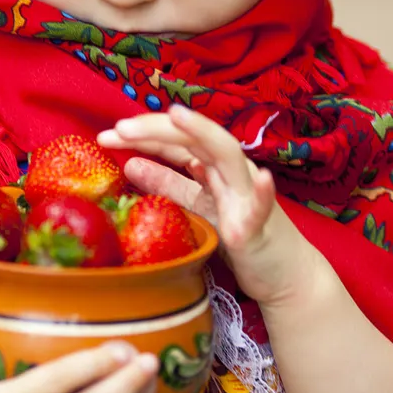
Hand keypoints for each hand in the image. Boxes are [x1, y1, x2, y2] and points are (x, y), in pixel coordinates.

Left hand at [98, 105, 322, 307]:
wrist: (285, 274)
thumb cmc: (241, 235)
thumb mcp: (197, 207)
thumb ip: (167, 185)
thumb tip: (130, 164)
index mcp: (214, 167)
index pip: (177, 140)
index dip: (143, 133)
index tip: (107, 135)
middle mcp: (232, 172)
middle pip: (195, 138)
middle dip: (158, 127)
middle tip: (119, 128)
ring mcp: (249, 196)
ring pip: (229, 156)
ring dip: (202, 134)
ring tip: (176, 118)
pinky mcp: (262, 228)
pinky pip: (262, 207)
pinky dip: (262, 192)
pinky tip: (260, 178)